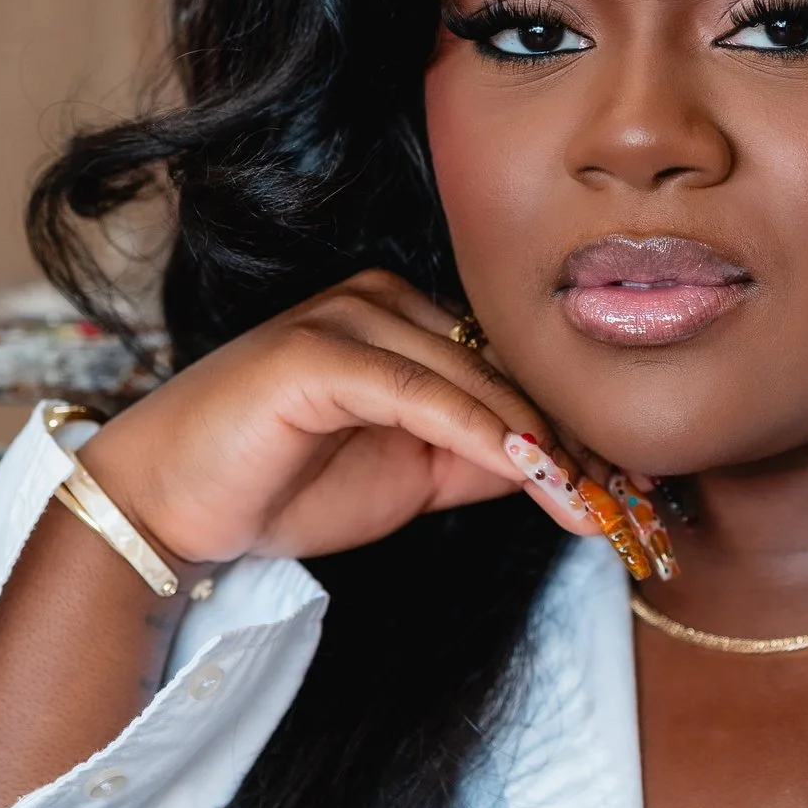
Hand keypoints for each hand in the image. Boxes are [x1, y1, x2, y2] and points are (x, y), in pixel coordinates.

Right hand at [72, 271, 612, 568]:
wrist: (171, 506)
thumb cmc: (284, 484)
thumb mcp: (412, 477)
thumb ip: (483, 461)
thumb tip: (575, 476)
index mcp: (407, 319)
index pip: (510, 371)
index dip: (575, 431)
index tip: (636, 488)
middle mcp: (382, 301)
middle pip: (502, 371)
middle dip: (572, 444)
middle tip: (634, 505)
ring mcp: (347, 317)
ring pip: (472, 380)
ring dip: (541, 446)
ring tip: (597, 502)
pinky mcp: (316, 350)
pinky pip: (420, 391)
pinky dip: (480, 431)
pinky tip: (528, 467)